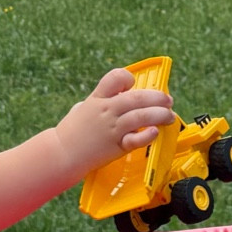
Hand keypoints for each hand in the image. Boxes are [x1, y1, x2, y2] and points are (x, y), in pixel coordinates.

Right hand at [54, 67, 174, 180]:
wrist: (61, 153)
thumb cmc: (73, 131)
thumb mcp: (83, 108)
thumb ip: (101, 100)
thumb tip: (119, 94)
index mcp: (98, 98)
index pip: (116, 78)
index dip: (128, 78)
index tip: (133, 84)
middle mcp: (106, 110)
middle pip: (136, 97)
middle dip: (157, 97)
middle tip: (168, 100)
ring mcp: (112, 128)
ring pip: (140, 116)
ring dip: (159, 115)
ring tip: (169, 116)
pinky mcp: (116, 146)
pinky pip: (135, 139)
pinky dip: (147, 135)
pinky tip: (154, 132)